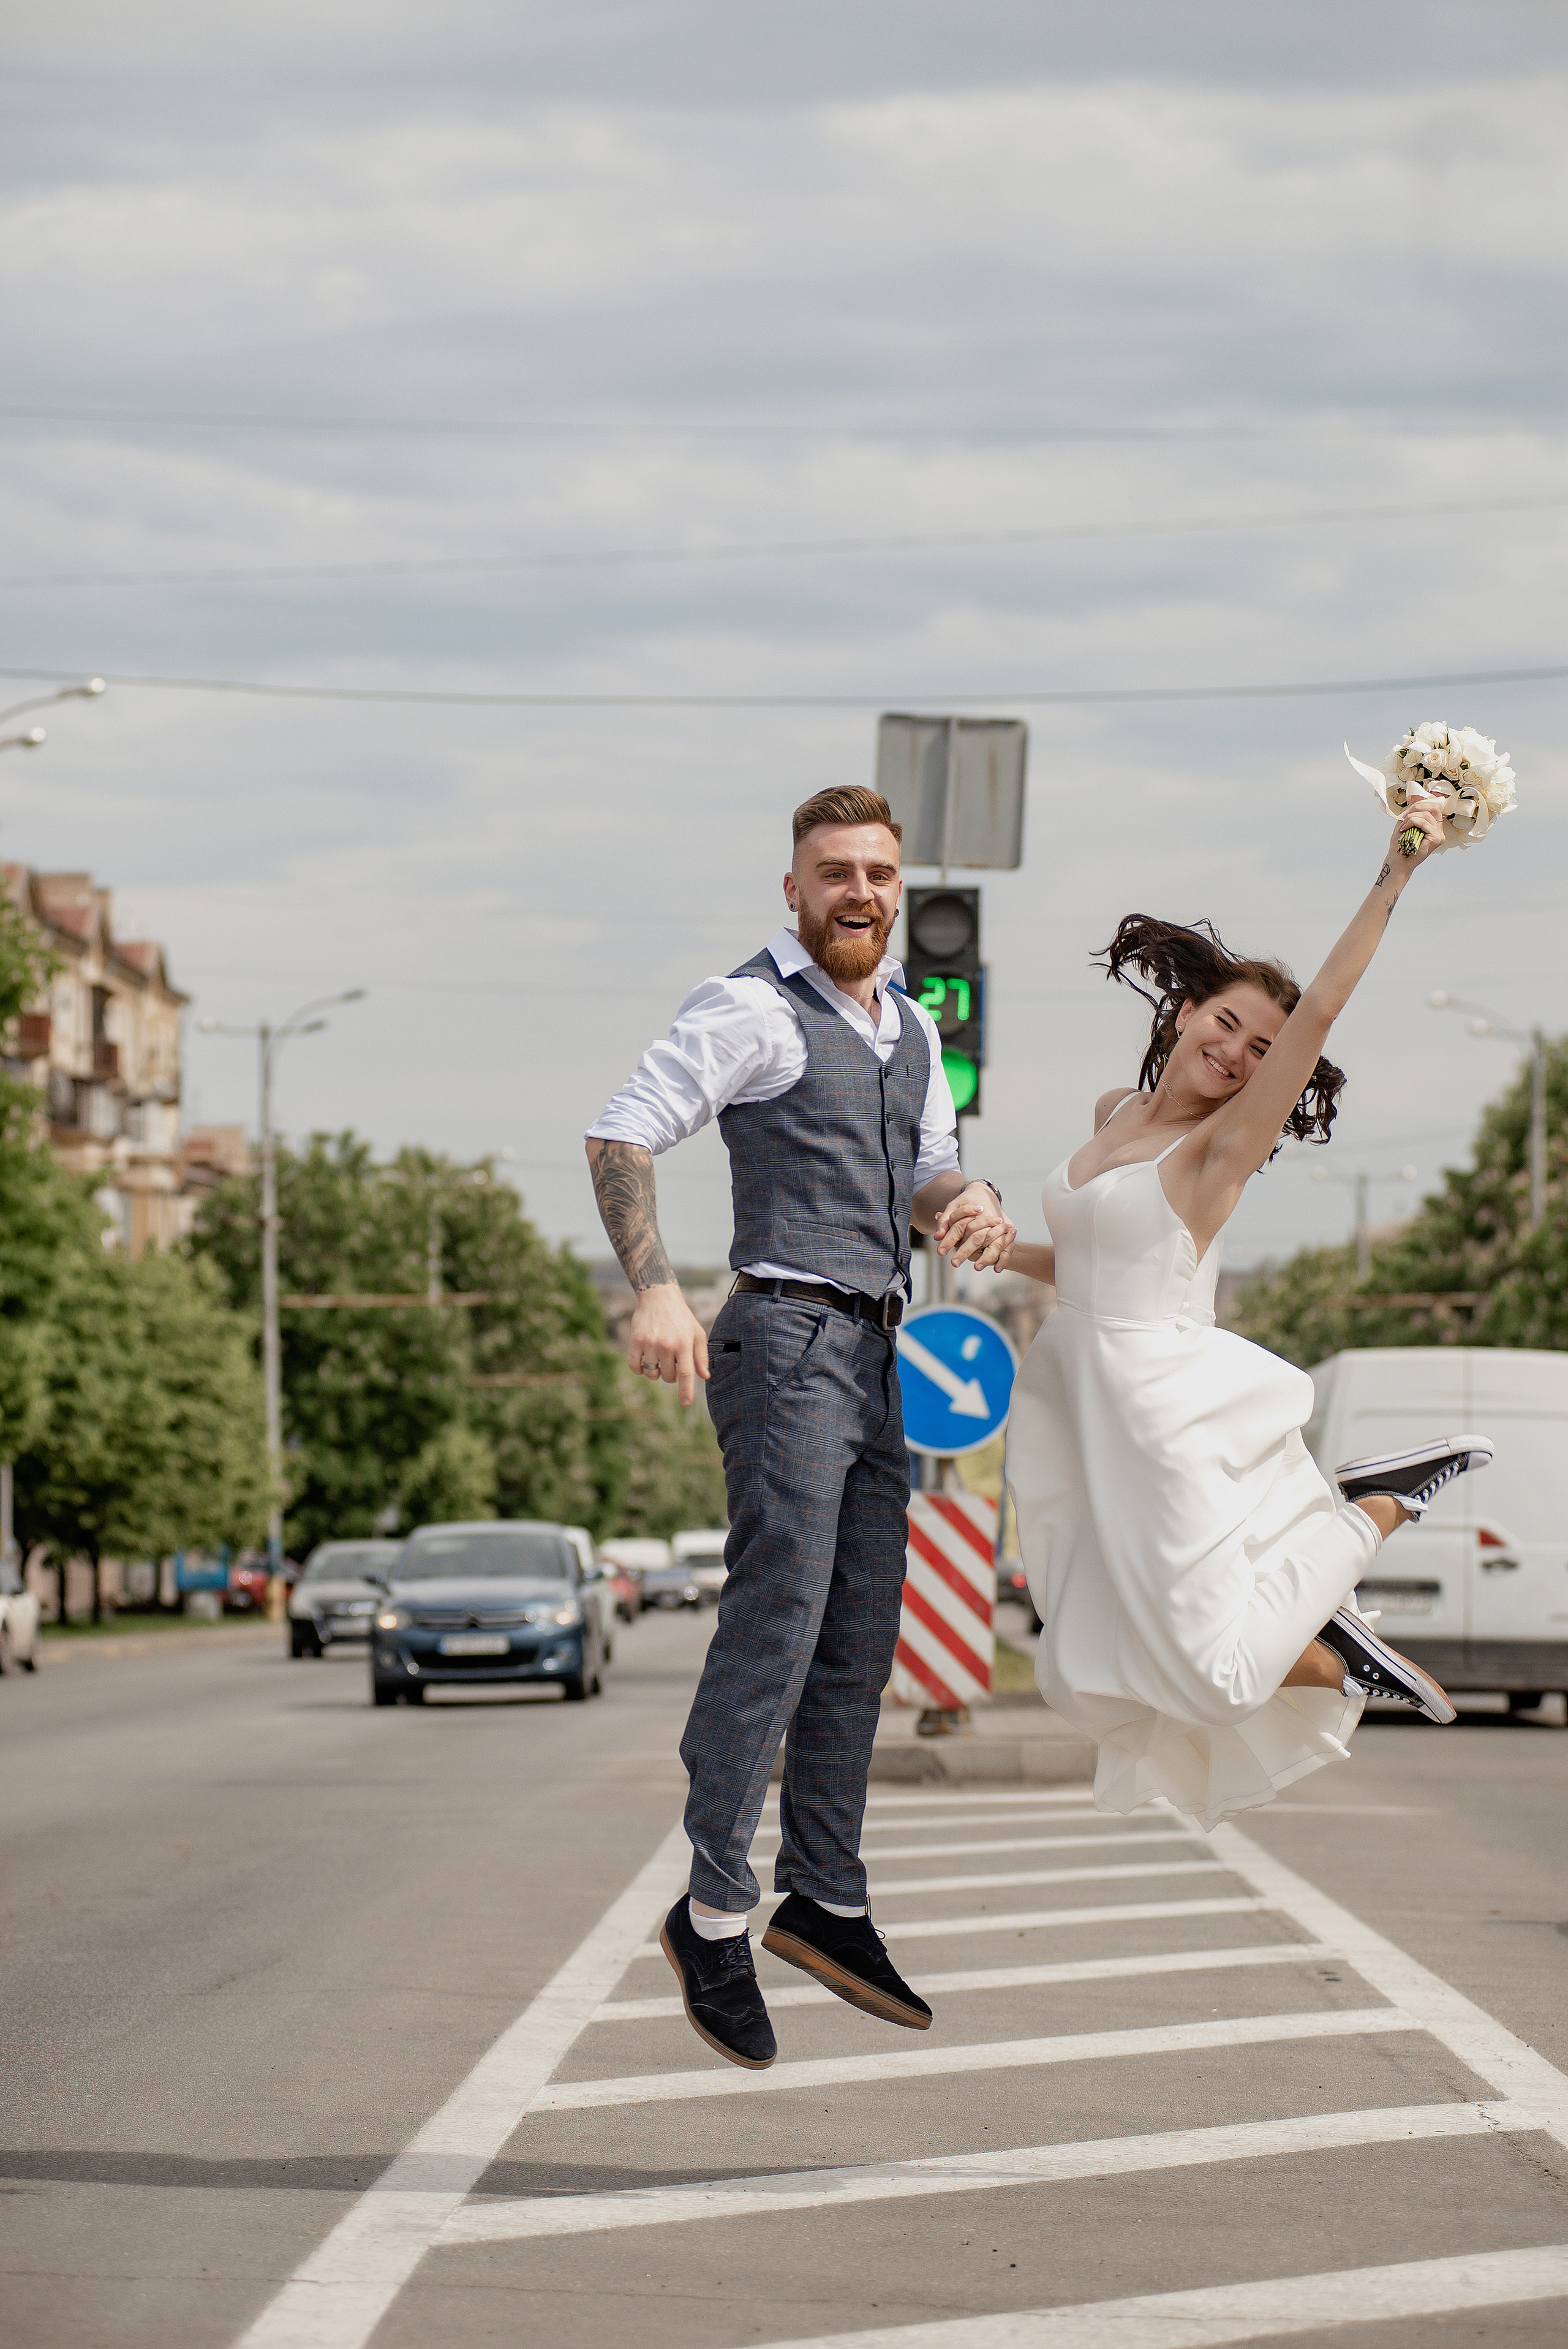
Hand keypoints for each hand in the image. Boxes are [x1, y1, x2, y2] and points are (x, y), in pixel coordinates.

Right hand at [627, 1282, 709, 1405]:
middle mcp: (667, 1345)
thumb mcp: (697, 1333)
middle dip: (671, 1375)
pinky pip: (635, 1367)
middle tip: (671, 1362)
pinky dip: (639, 1370)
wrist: (659, 1298)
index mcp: (684, 1344)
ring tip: (659, 1360)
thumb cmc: (681, 1318)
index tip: (685, 1404)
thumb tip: (705, 1376)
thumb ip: (701, 1356)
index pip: (686, 1374)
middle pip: (668, 1377)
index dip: (686, 1391)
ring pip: (651, 1374)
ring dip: (655, 1373)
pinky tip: (644, 1362)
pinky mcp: (635, 1341)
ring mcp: (650, 1343)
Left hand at [931, 1182, 1016, 1271]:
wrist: (985, 1194)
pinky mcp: (1008, 1234)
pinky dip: (1003, 1259)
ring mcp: (1001, 1227)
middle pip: (977, 1237)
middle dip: (965, 1251)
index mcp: (975, 1211)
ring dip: (986, 1257)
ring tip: (977, 1267)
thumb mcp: (953, 1207)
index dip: (949, 1240)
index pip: (959, 1228)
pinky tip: (996, 1269)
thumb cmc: (966, 1202)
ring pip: (995, 1244)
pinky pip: (1007, 1248)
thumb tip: (937, 1236)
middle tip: (954, 1263)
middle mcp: (989, 1219)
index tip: (940, 1252)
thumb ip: (945, 1221)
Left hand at [1392, 798, 1444, 865]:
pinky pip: (1424, 822)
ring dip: (1411, 817)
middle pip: (1434, 807)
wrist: (1398, 859)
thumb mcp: (1406, 822)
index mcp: (1433, 825)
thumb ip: (1412, 810)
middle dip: (1417, 807)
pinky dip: (1412, 822)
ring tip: (1403, 825)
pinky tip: (1405, 829)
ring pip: (1426, 815)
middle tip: (1404, 816)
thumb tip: (1416, 796)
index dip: (1421, 803)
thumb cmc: (1401, 844)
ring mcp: (1439, 834)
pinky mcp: (1437, 838)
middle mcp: (1439, 829)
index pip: (1433, 806)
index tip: (1407, 810)